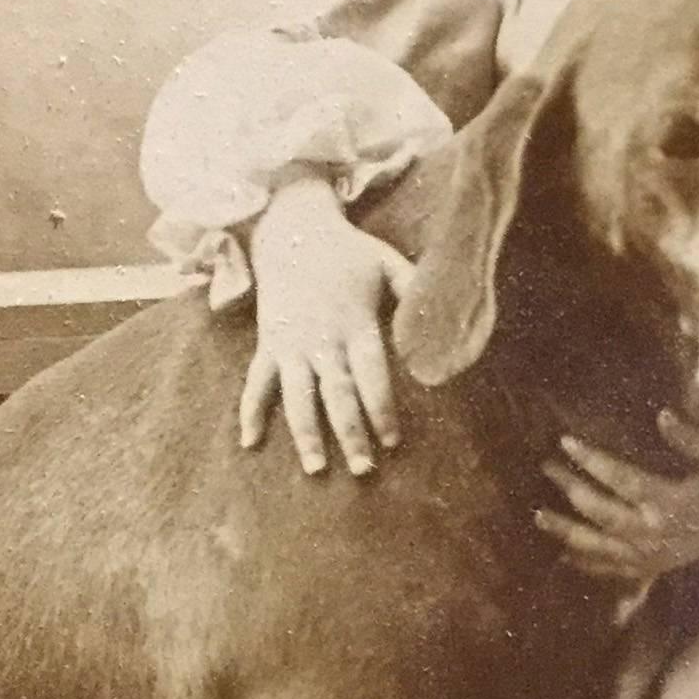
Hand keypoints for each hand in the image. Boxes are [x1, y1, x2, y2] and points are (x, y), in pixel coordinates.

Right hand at [242, 176, 415, 477]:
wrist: (292, 228)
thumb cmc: (349, 251)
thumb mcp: (387, 263)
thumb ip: (414, 289)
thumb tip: (449, 312)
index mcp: (355, 323)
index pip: (371, 374)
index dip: (381, 408)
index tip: (392, 440)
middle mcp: (322, 339)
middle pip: (336, 394)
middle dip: (350, 434)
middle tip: (364, 470)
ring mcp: (291, 344)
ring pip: (297, 397)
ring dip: (306, 434)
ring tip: (316, 468)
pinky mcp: (269, 343)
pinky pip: (257, 382)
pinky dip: (250, 411)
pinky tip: (250, 442)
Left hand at [537, 409, 698, 583]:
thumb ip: (691, 437)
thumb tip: (663, 415)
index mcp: (674, 502)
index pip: (623, 480)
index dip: (592, 461)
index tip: (565, 441)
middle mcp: (659, 533)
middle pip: (603, 512)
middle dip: (570, 488)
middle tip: (546, 466)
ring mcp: (655, 554)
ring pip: (601, 546)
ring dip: (568, 531)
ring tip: (538, 515)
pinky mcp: (655, 566)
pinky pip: (614, 569)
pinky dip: (588, 564)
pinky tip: (564, 557)